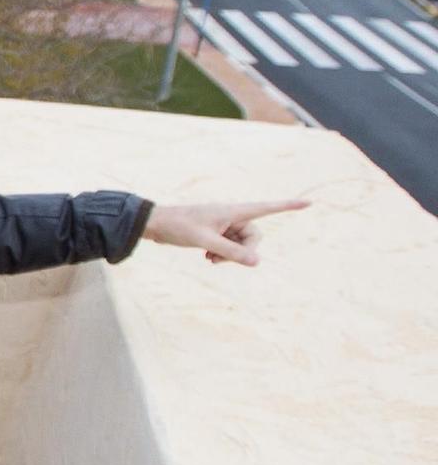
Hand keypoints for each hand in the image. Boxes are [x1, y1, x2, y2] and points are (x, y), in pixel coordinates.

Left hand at [142, 200, 308, 266]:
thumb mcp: (205, 241)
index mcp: (233, 211)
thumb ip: (231, 252)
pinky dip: (223, 254)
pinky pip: (231, 247)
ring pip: (242, 244)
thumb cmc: (179, 227)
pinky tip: (207, 258)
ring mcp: (224, 225)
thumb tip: (258, 261)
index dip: (288, 206)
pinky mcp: (216, 233)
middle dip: (243, 251)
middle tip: (218, 258)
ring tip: (209, 259)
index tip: (309, 203)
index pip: (267, 207)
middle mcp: (232, 216)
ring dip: (231, 255)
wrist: (156, 225)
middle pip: (254, 236)